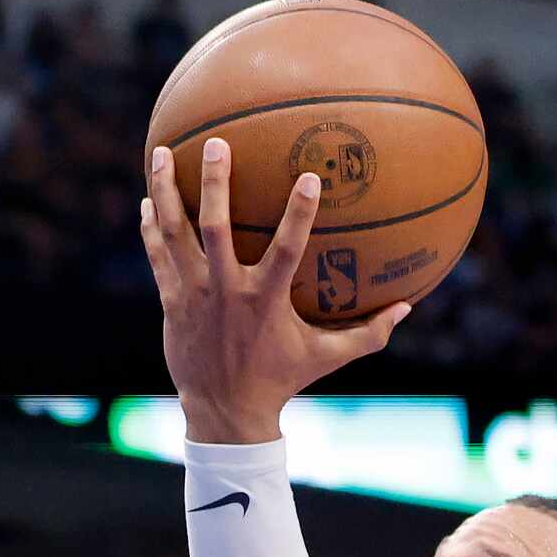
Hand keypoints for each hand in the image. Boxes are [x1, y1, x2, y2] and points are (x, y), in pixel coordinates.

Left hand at [140, 138, 409, 444]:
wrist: (224, 413)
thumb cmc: (280, 381)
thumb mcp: (325, 358)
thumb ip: (367, 334)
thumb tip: (408, 308)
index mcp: (266, 300)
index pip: (287, 249)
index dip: (299, 213)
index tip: (308, 176)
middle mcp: (226, 292)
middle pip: (215, 227)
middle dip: (215, 182)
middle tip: (216, 143)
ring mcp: (194, 295)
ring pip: (176, 234)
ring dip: (168, 192)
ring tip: (163, 152)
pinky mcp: (172, 302)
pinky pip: (158, 256)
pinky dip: (151, 228)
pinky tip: (148, 199)